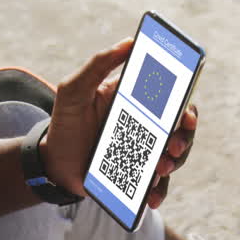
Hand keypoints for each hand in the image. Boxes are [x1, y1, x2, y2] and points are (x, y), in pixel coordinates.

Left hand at [40, 39, 198, 208]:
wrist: (53, 163)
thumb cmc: (65, 121)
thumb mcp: (74, 89)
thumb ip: (98, 64)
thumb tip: (130, 42)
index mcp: (138, 102)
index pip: (173, 99)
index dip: (186, 106)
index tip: (185, 114)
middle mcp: (146, 126)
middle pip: (181, 130)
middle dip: (184, 138)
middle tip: (173, 146)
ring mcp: (144, 153)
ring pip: (174, 158)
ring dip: (173, 163)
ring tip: (159, 169)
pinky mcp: (137, 177)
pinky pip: (157, 185)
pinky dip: (158, 192)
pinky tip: (151, 198)